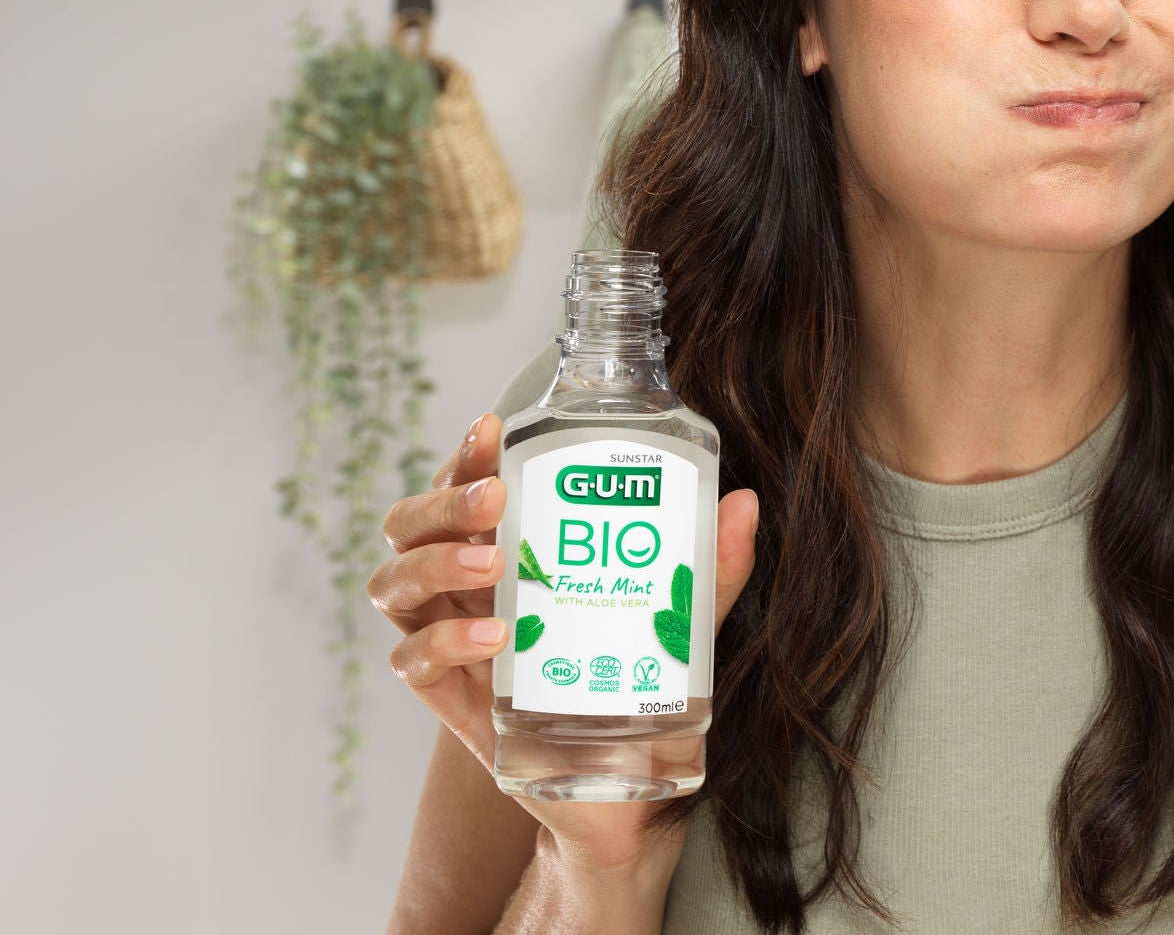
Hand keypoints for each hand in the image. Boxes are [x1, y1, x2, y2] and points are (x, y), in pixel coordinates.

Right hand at [368, 410, 759, 867]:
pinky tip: (493, 637)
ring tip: (492, 561)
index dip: (465, 454)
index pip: (462, 485)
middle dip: (443, 502)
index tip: (495, 429)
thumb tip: (743, 503)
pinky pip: (412, 663)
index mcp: (504, 545)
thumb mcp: (679, 615)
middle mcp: (462, 586)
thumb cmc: (636, 674)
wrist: (623, 781)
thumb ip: (709, 566)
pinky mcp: (449, 700)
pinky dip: (445, 643)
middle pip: (409, 526)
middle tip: (496, 497)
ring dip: (435, 563)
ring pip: (394, 586)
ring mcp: (448, 640)